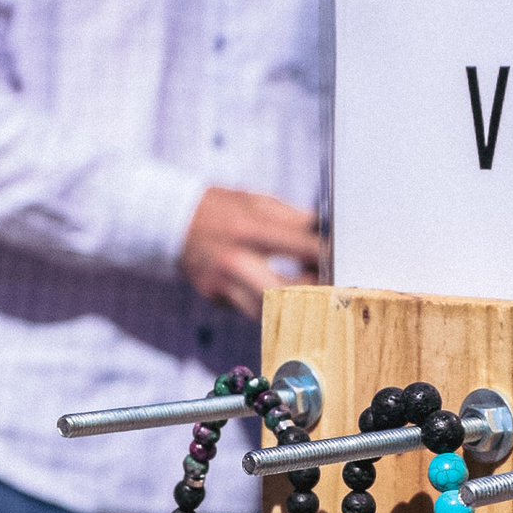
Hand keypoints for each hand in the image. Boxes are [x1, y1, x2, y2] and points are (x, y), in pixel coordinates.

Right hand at [180, 183, 325, 315]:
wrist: (168, 222)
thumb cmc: (218, 207)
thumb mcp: (256, 201)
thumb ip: (293, 218)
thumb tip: (326, 230)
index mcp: (250, 229)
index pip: (304, 248)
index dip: (329, 256)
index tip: (345, 259)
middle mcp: (235, 260)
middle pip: (290, 291)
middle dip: (316, 292)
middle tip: (334, 288)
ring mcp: (223, 285)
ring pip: (272, 311)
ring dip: (295, 307)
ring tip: (314, 298)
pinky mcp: (216, 299)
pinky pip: (252, 310)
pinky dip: (271, 307)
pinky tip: (285, 301)